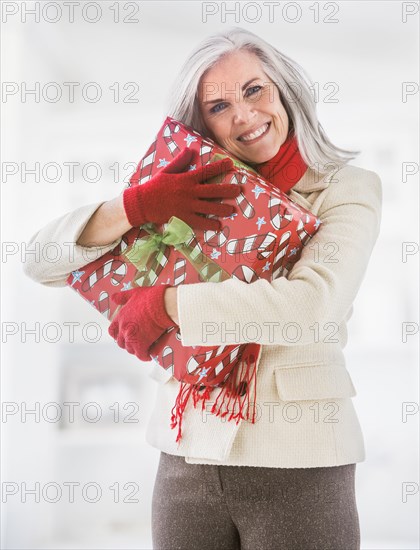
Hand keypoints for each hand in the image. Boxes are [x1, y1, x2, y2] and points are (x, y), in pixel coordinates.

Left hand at [108, 284, 174, 360]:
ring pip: (131, 349)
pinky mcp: (142, 344)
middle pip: (121, 342)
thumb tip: (113, 298)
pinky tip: (149, 355)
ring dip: (136, 349)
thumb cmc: (151, 298)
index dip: (117, 335)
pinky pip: (141, 355)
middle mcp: (124, 328)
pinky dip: (145, 356)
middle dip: (128, 343)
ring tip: (144, 348)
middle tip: (136, 342)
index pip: (112, 331)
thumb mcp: (133, 293)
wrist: (162, 305)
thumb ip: (122, 297)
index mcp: (121, 317)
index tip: (123, 336)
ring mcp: (132, 337)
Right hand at [123, 148, 240, 231]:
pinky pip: (199, 222)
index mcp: (186, 179)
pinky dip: (209, 224)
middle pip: (213, 190)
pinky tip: (218, 225)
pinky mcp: (183, 218)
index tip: (231, 164)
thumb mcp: (167, 171)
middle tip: (238, 190)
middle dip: (227, 190)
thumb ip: (180, 161)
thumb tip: (190, 149)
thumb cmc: (155, 186)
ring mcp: (187, 206)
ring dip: (222, 209)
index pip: (206, 171)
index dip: (220, 167)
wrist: (142, 203)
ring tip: (232, 210)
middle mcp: (189, 192)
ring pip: (209, 207)